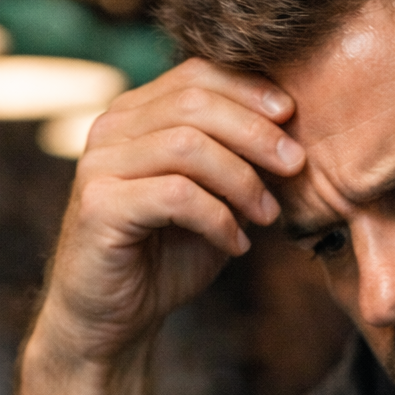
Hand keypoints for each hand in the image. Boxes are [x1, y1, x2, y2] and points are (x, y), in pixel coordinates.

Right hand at [32, 58, 304, 365]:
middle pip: (194, 101)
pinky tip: (236, 245)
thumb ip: (237, 163)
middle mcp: (110, 129)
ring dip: (241, 179)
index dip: (249, 89)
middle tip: (295, 164)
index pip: (196, 74)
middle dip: (255, 132)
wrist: (112, 320)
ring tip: (267, 216)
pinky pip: (176, 195)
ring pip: (186, 145)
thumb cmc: (163, 258)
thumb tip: (290, 133)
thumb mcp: (212, 202)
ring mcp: (99, 165)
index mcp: (135, 115)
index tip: (292, 116)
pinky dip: (218, 219)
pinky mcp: (99, 206)